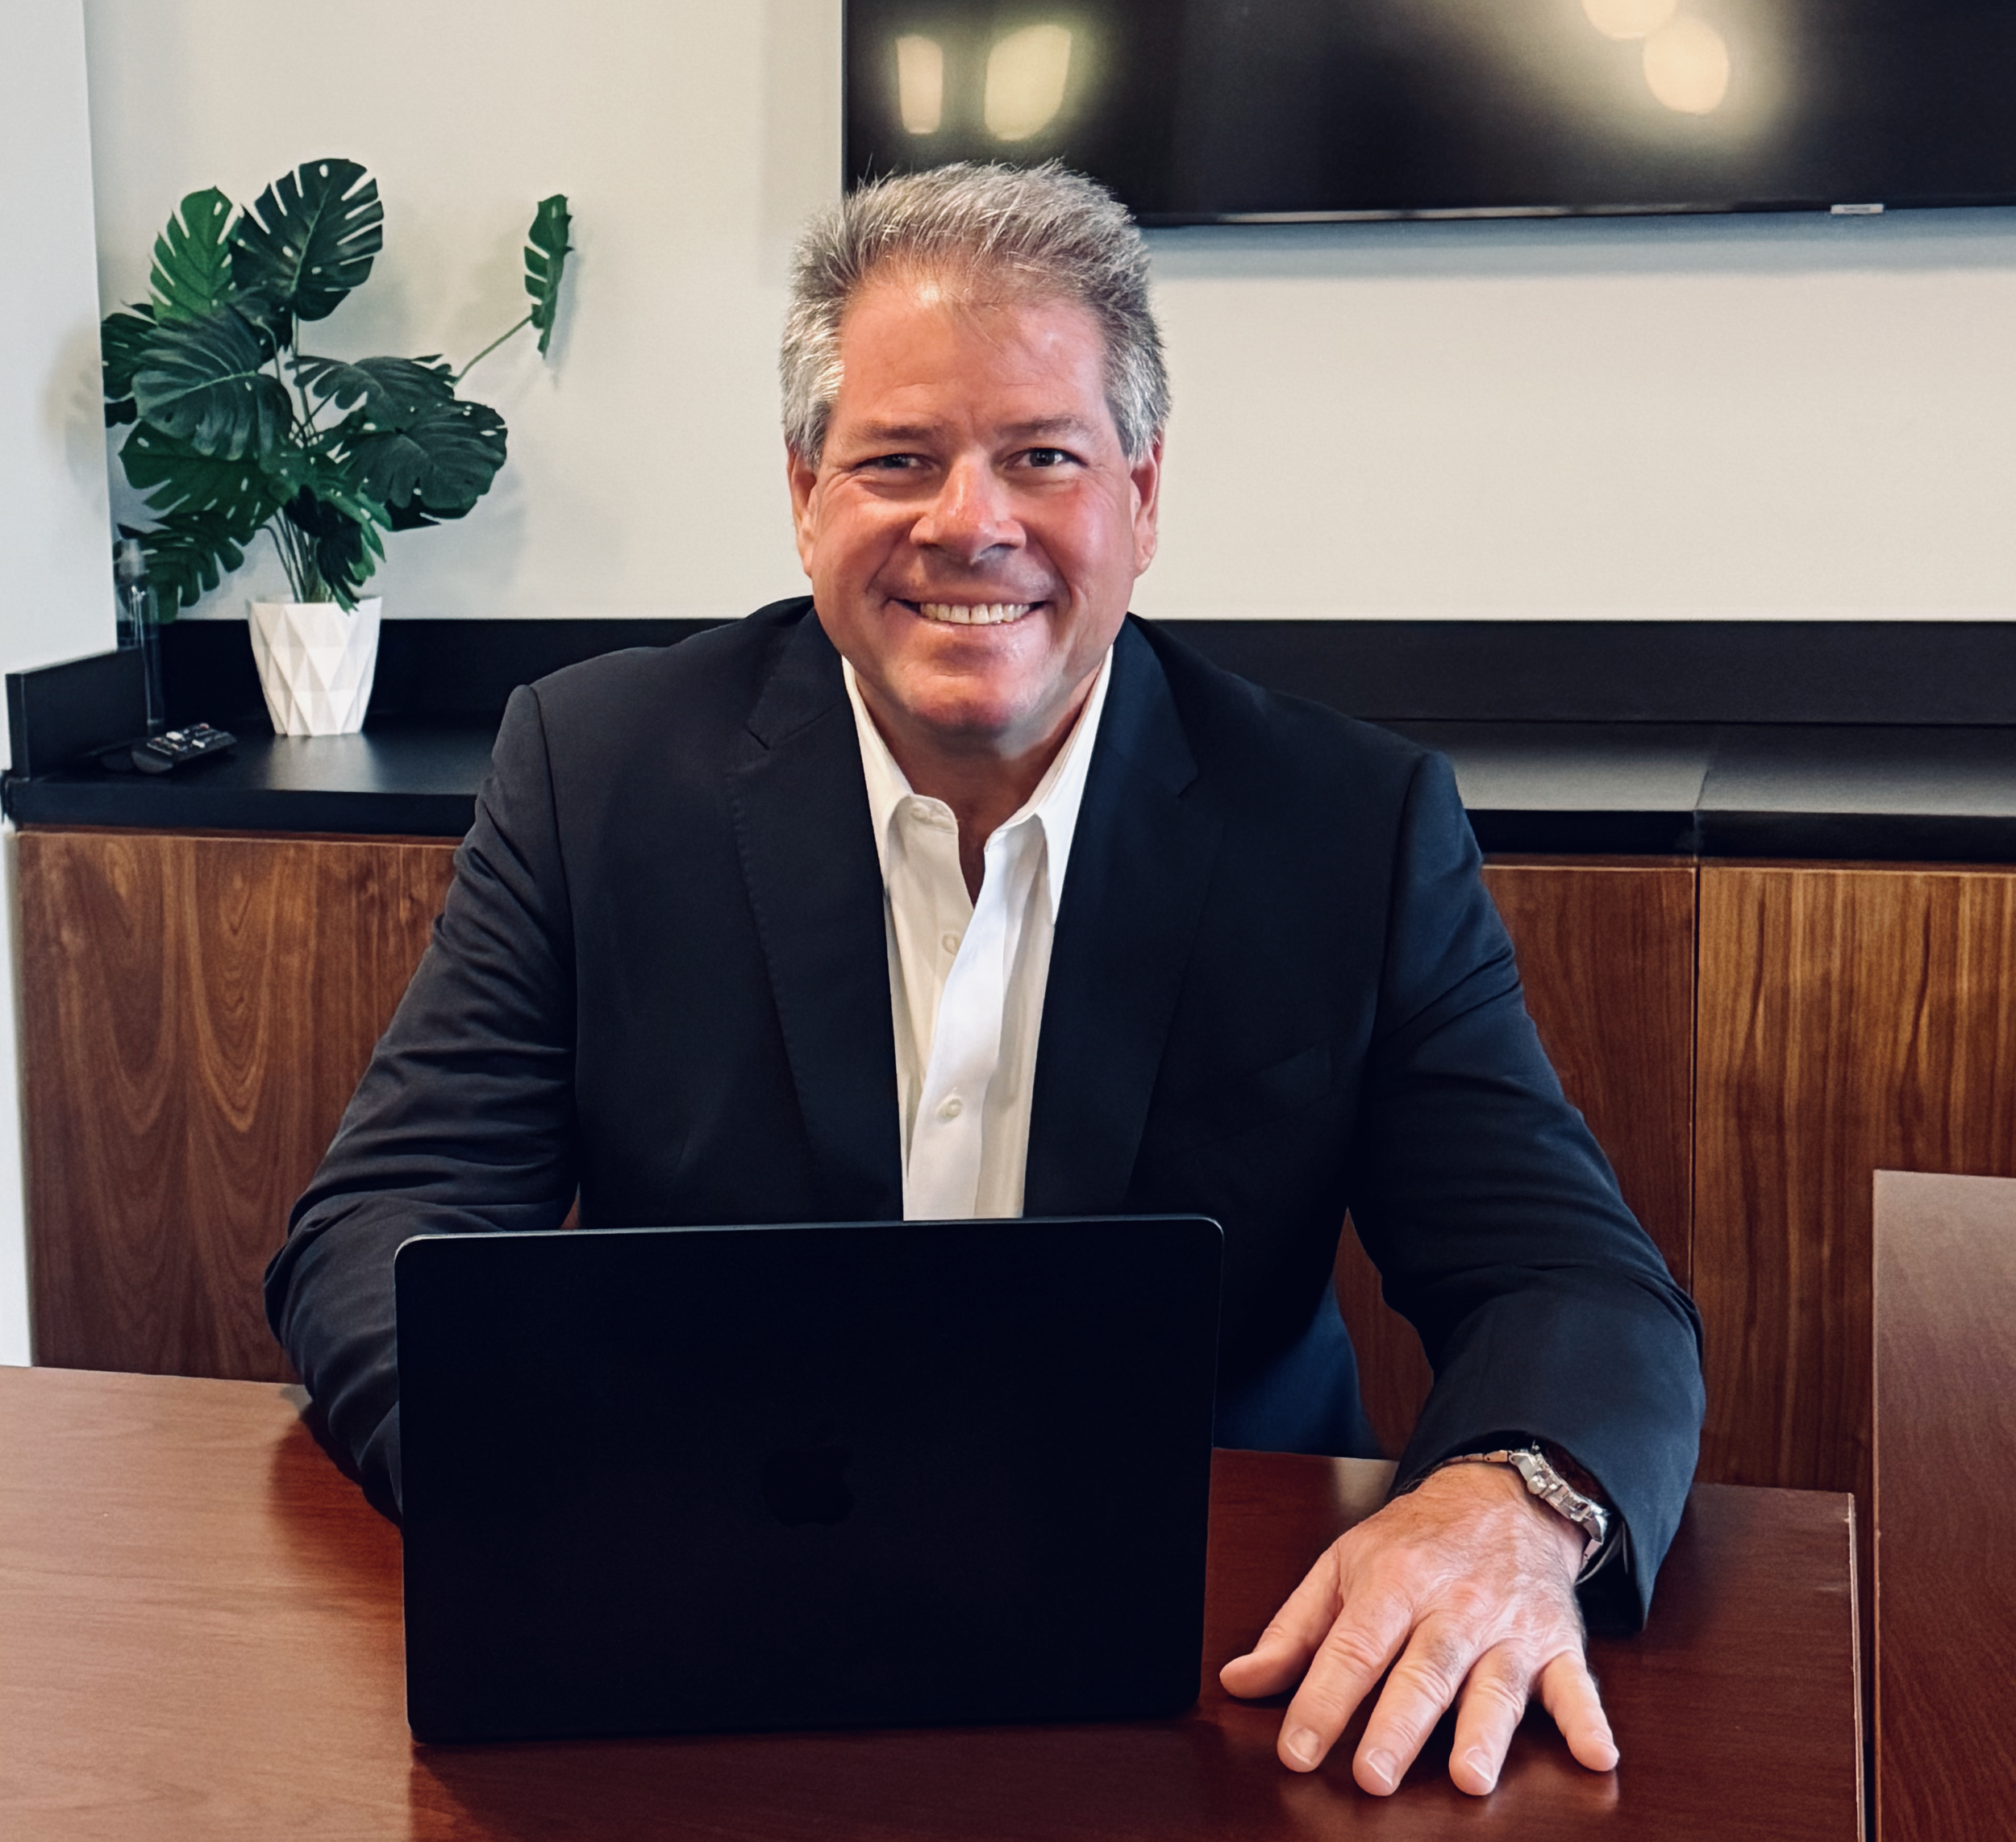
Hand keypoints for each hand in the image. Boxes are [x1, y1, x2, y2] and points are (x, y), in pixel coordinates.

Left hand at [1218, 1460, 1617, 1795]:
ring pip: (1495, 1685)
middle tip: (1374, 1777)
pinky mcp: (1557, 1645)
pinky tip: (1597, 1755)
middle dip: (1398, 1726)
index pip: (1352, 1648)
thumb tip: (1239, 1681)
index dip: (1322, 1701)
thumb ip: (1294, 1630)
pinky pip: (1577, 1685)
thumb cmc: (1413, 1543)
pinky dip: (1588, 1721)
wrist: (1502, 1497)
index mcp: (1392, 1582)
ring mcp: (1508, 1627)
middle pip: (1422, 1671)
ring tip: (1469, 1776)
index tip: (1297, 1750)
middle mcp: (1452, 1606)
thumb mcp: (1343, 1566)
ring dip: (1484, 1732)